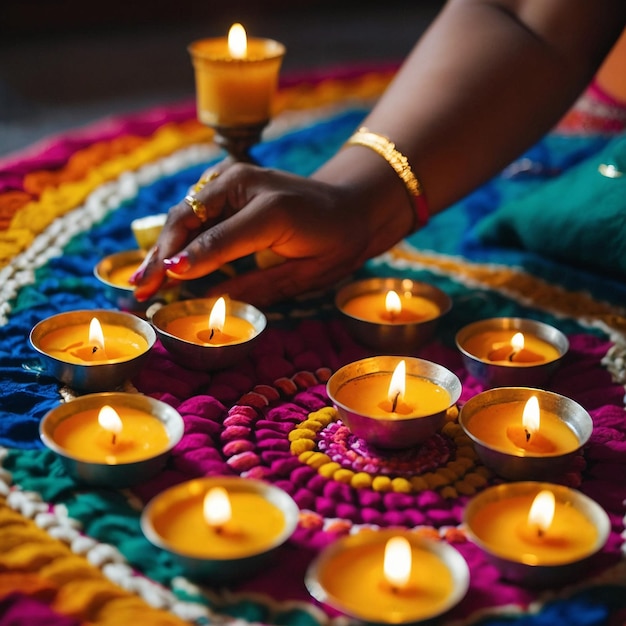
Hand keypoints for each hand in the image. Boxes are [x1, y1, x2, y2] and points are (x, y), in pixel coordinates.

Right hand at [130, 161, 375, 306]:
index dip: (189, 259)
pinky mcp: (228, 179)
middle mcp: (247, 183)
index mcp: (273, 209)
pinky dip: (177, 233)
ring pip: (186, 211)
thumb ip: (258, 285)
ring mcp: (235, 176)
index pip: (220, 238)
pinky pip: (195, 207)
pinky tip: (163, 259)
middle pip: (190, 218)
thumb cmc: (335, 243)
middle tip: (140, 289)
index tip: (163, 280)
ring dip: (163, 244)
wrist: (351, 204)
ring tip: (143, 279)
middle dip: (162, 255)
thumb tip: (209, 299)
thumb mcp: (306, 274)